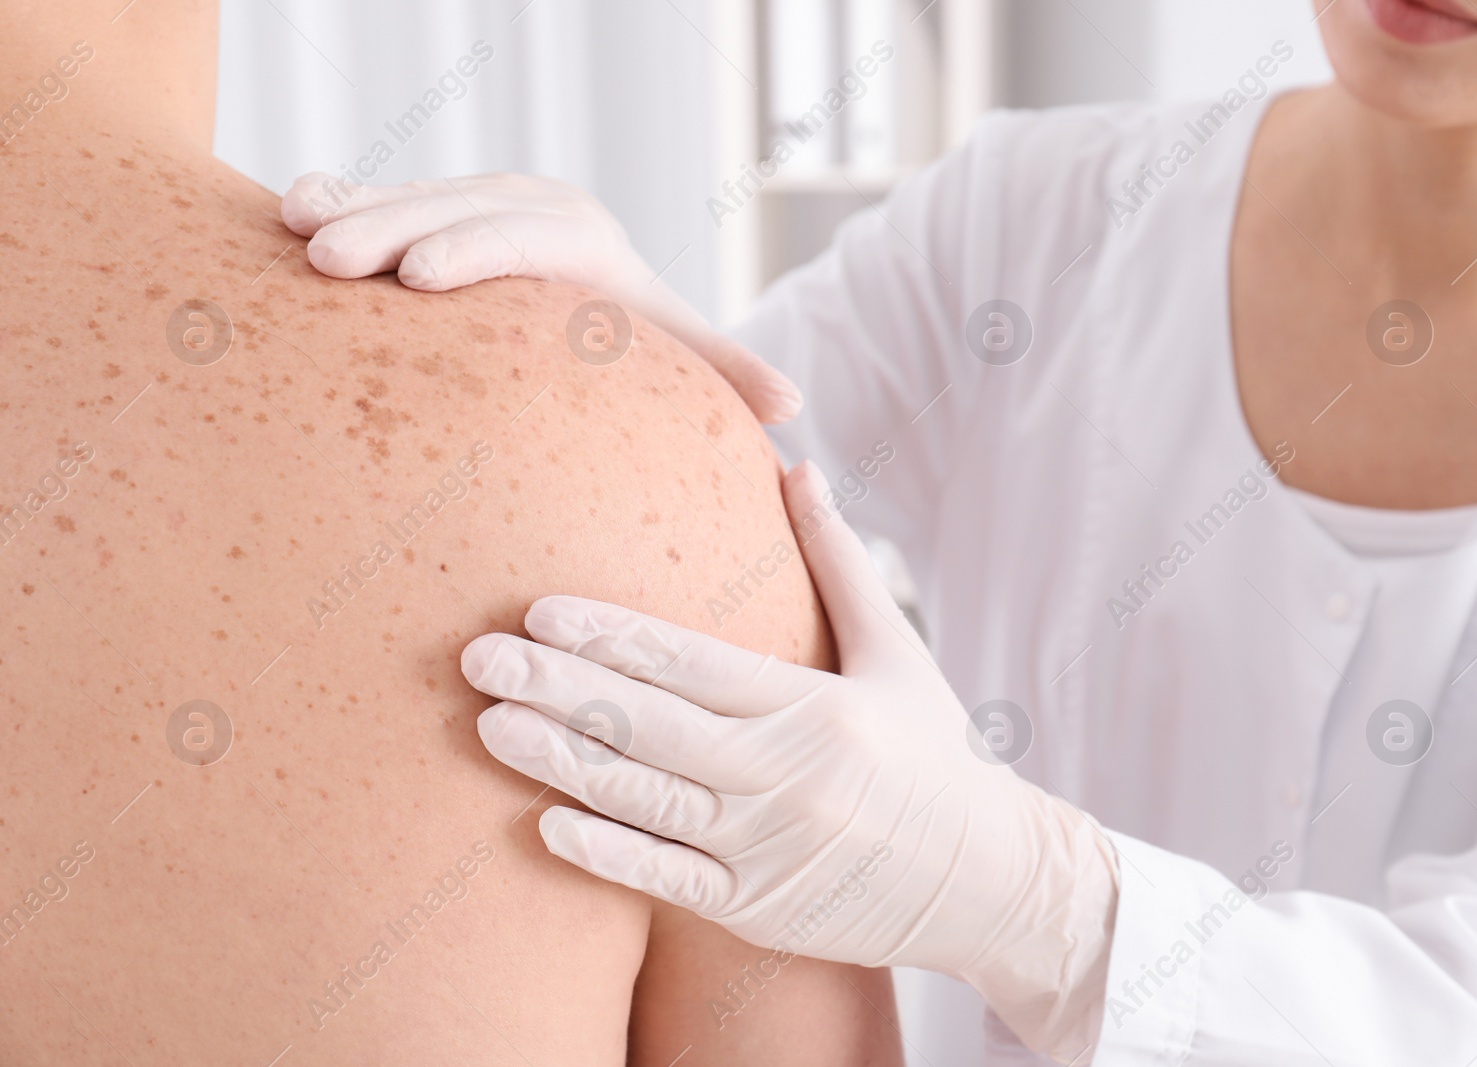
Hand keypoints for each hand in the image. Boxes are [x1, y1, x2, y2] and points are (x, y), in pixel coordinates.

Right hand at [280, 171, 800, 422]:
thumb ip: (723, 369)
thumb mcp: (674, 342)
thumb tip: (794, 402)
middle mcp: (520, 207)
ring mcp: (467, 201)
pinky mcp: (425, 208)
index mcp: (580, 240)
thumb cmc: (628, 327)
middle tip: (334, 261)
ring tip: (296, 229)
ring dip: (349, 210)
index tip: (422, 278)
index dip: (471, 251)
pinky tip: (285, 209)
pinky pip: (375, 194)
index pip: (523, 239)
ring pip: (405, 196)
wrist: (587, 277)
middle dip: (390, 231)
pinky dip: (334, 197)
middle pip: (451, 210)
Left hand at [460, 461, 1118, 1054]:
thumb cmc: (934, 755)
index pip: (692, 662)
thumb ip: (837, 562)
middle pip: (650, 724)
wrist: (988, 881)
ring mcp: (767, 848)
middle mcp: (787, 776)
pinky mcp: (757, 908)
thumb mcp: (898, 654)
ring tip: (487, 726)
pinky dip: (607, 852)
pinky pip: (667, 878)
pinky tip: (544, 823)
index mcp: (816, 708)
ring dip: (560, 761)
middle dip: (558, 688)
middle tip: (478, 658)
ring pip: (645, 797)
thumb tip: (798, 465)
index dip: (611, 636)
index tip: (540, 609)